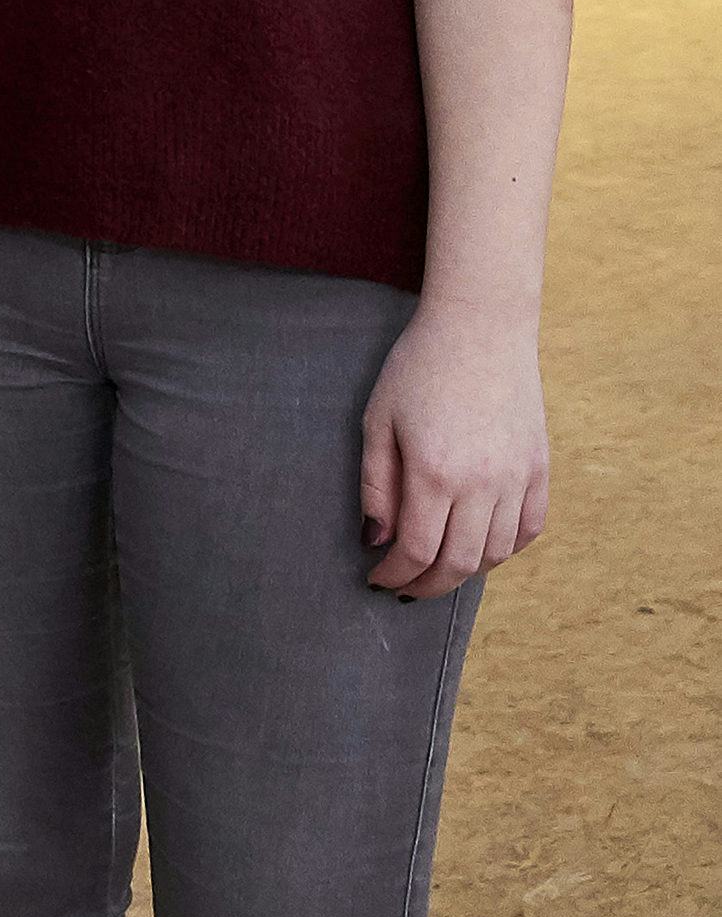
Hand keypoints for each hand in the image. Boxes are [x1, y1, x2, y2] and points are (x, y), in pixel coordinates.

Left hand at [358, 295, 547, 600]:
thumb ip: (376, 486)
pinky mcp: (541, 467)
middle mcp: (483, 483)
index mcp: (434, 472)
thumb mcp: (377, 421)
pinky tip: (481, 547)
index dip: (395, 574)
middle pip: (460, 563)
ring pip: (498, 553)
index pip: (417, 550)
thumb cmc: (417, 369)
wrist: (481, 328)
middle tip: (405, 588)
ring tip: (438, 571)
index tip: (377, 578)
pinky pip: (530, 527)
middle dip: (428, 585)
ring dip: (467, 572)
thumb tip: (377, 540)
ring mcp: (518, 477)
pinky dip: (507, 549)